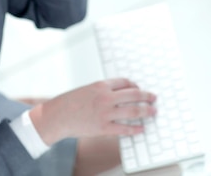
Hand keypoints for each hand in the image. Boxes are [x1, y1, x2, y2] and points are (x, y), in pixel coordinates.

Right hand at [29, 78, 156, 144]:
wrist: (56, 116)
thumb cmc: (70, 102)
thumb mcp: (87, 89)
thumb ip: (103, 90)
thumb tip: (120, 94)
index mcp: (101, 85)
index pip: (125, 82)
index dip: (135, 85)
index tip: (140, 89)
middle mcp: (105, 97)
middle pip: (134, 94)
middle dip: (147, 96)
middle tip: (154, 98)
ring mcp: (105, 113)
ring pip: (133, 111)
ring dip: (146, 111)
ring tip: (153, 112)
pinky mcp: (102, 127)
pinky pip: (124, 129)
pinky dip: (135, 129)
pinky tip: (141, 128)